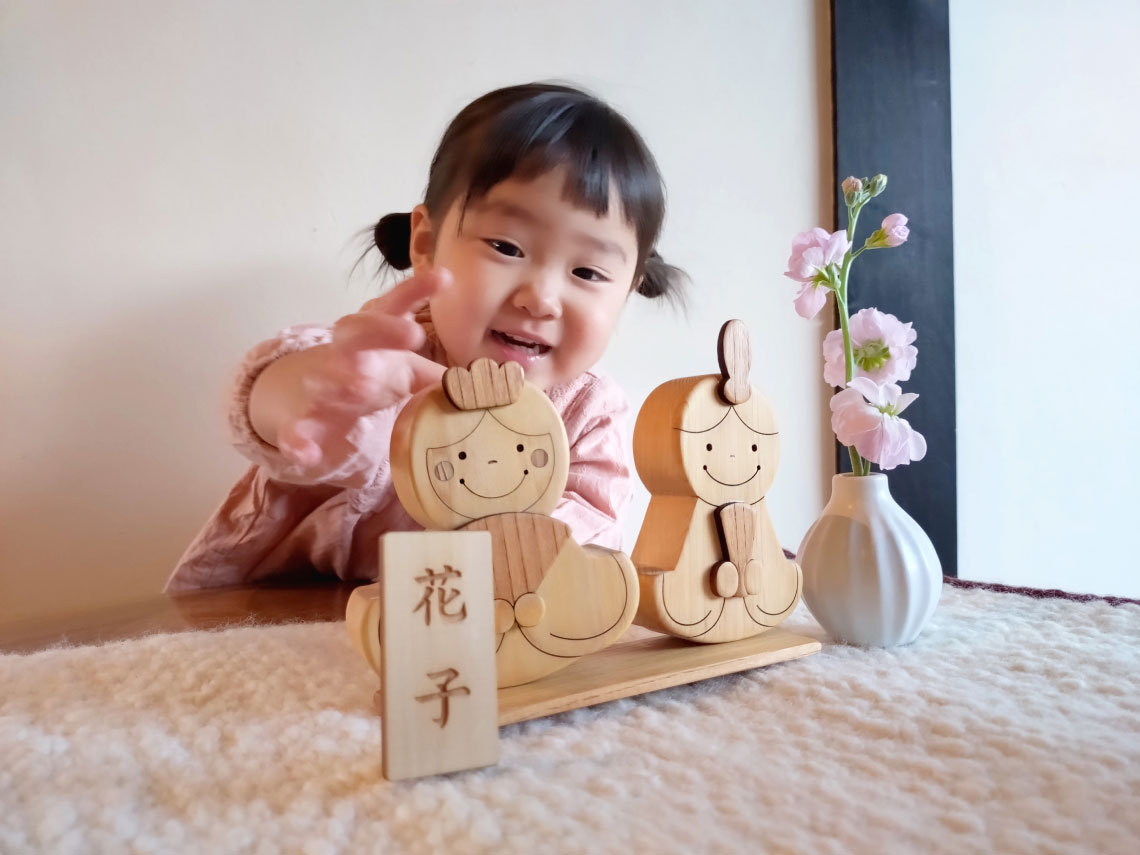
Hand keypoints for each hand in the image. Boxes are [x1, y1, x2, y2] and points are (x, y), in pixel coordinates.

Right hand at [276, 268, 450, 466]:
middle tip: (415, 334)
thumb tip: (479, 387)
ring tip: (359, 385)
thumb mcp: (403, 369)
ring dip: (340, 380)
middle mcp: (345, 351)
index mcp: (370, 333)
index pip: (392, 307)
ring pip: (327, 377)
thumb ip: (435, 375)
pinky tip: (306, 452)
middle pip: (358, 331)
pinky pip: (298, 429)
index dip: (415, 291)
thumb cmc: (367, 373)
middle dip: (383, 330)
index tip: (444, 278)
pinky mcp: (304, 419)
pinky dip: (299, 440)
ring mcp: (321, 383)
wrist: (308, 395)